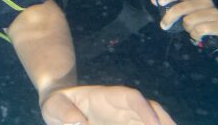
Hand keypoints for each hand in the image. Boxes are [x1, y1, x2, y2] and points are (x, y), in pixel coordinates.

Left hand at [40, 85, 175, 124]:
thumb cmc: (57, 104)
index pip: (132, 97)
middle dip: (165, 122)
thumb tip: (78, 123)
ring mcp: (128, 119)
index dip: (144, 109)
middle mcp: (123, 107)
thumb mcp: (52, 105)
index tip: (154, 124)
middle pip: (152, 110)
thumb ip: (63, 112)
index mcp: (107, 95)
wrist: (60, 107)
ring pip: (154, 122)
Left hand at [152, 0, 217, 43]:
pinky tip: (199, 35)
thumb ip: (171, 5)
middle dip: (169, 18)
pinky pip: (198, 31)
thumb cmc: (200, 18)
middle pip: (181, 8)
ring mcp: (214, 12)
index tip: (159, 2)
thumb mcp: (186, 10)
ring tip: (192, 29)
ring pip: (188, 21)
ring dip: (187, 29)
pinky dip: (195, 35)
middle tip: (164, 25)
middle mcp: (206, 1)